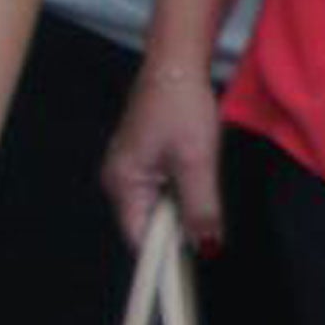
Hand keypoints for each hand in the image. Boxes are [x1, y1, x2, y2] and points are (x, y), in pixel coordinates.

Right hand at [102, 59, 223, 253]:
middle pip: (148, 224)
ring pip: (158, 207)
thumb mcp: (197, 163)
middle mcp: (118, 178)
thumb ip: (200, 210)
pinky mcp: (142, 157)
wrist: (175, 64)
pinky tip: (196, 176)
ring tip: (201, 188)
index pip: (139, 237)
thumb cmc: (180, 108)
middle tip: (206, 212)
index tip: (196, 259)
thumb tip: (206, 250)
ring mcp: (129, 166)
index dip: (167, 254)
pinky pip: (160, 190)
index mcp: (122, 181)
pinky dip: (181, 192)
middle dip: (178, 228)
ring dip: (182, 208)